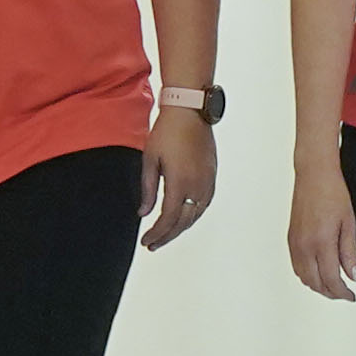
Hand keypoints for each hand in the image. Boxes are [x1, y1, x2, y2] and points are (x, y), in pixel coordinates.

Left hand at [141, 109, 219, 250]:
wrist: (190, 111)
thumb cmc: (167, 131)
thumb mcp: (150, 160)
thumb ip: (147, 189)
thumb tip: (143, 213)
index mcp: (179, 182)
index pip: (168, 219)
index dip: (157, 233)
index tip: (146, 241)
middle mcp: (197, 185)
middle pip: (183, 222)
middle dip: (167, 235)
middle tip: (153, 244)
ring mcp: (207, 181)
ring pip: (195, 215)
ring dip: (180, 228)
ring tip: (166, 234)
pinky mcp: (212, 175)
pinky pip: (203, 204)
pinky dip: (192, 215)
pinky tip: (182, 217)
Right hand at [289, 165, 355, 299]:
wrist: (314, 174)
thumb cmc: (333, 193)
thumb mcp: (349, 223)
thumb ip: (350, 252)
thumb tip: (354, 276)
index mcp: (322, 242)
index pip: (331, 279)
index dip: (342, 292)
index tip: (351, 295)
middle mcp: (305, 246)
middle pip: (316, 283)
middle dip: (331, 293)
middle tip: (345, 293)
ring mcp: (295, 243)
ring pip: (304, 278)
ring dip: (318, 286)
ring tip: (334, 285)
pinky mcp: (291, 239)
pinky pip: (296, 267)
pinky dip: (307, 276)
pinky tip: (319, 272)